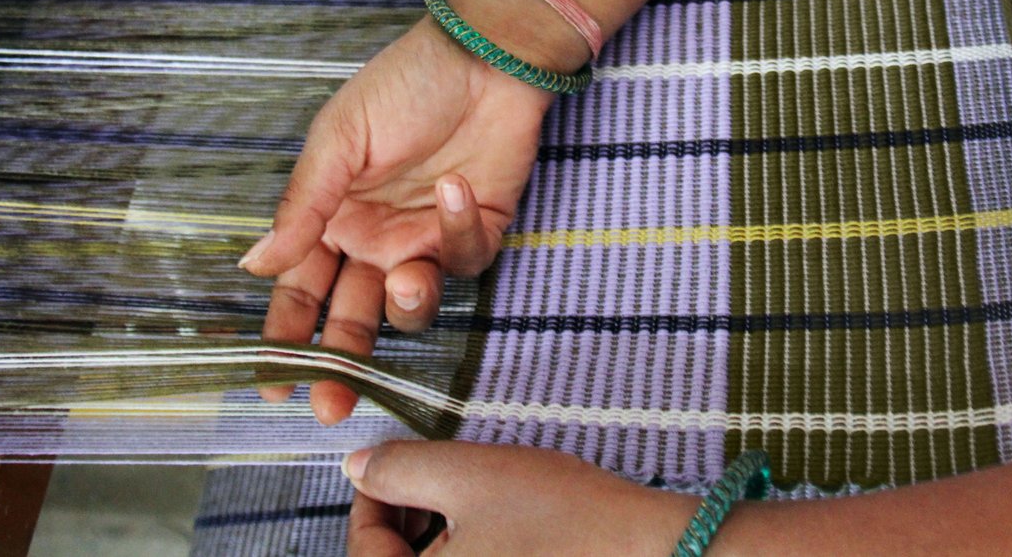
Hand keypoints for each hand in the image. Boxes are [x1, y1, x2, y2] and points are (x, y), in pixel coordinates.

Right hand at [240, 15, 553, 423]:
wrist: (482, 56)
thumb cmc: (403, 86)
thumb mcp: (337, 140)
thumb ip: (302, 207)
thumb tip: (254, 266)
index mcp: (332, 218)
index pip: (303, 290)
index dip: (287, 338)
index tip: (274, 386)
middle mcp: (376, 238)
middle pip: (353, 316)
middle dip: (342, 363)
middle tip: (332, 402)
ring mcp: (426, 239)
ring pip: (411, 304)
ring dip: (407, 304)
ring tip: (406, 279)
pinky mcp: (476, 231)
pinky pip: (463, 261)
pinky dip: (457, 233)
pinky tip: (454, 189)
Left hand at [342, 441, 698, 555]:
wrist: (653, 555)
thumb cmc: (566, 521)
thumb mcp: (473, 476)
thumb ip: (403, 469)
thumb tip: (358, 468)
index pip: (362, 551)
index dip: (372, 497)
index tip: (396, 463)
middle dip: (405, 522)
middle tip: (440, 481)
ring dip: (438, 543)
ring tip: (477, 505)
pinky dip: (473, 556)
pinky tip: (503, 534)